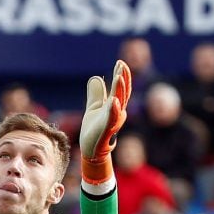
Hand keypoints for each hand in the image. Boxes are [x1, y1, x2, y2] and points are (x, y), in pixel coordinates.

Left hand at [79, 59, 131, 184]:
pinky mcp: (106, 132)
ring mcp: (112, 122)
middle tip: (122, 64)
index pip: (120, 89)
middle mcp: (116, 113)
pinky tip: (113, 101)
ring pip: (119, 104)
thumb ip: (96, 94)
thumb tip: (96, 78)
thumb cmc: (94, 130)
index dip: (122, 75)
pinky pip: (111, 120)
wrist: (90, 151)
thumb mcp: (93, 108)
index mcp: (114, 106)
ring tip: (119, 77)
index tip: (120, 62)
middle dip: (123, 79)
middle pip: (123, 93)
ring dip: (119, 91)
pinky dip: (113, 110)